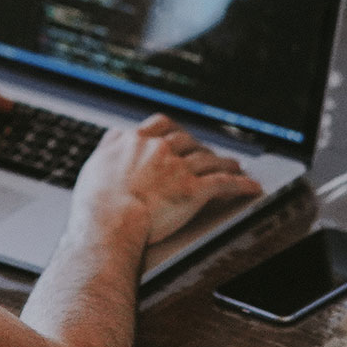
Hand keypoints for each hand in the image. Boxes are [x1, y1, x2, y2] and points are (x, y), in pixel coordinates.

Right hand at [70, 113, 261, 248]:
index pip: (160, 125)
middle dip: (200, 147)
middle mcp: (159, 149)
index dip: (173, 129)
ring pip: (209, 159)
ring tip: (234, 166)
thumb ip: (108, 146)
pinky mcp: (194, 190)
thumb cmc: (96, 203)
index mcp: (135, 141)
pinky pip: (224, 183)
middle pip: (187, 141)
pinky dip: (240, 184)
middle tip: (207, 153)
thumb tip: (114, 135)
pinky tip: (251, 186)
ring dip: (224, 162)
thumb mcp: (95, 164)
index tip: (178, 134)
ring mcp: (178, 168)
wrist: (109, 221)